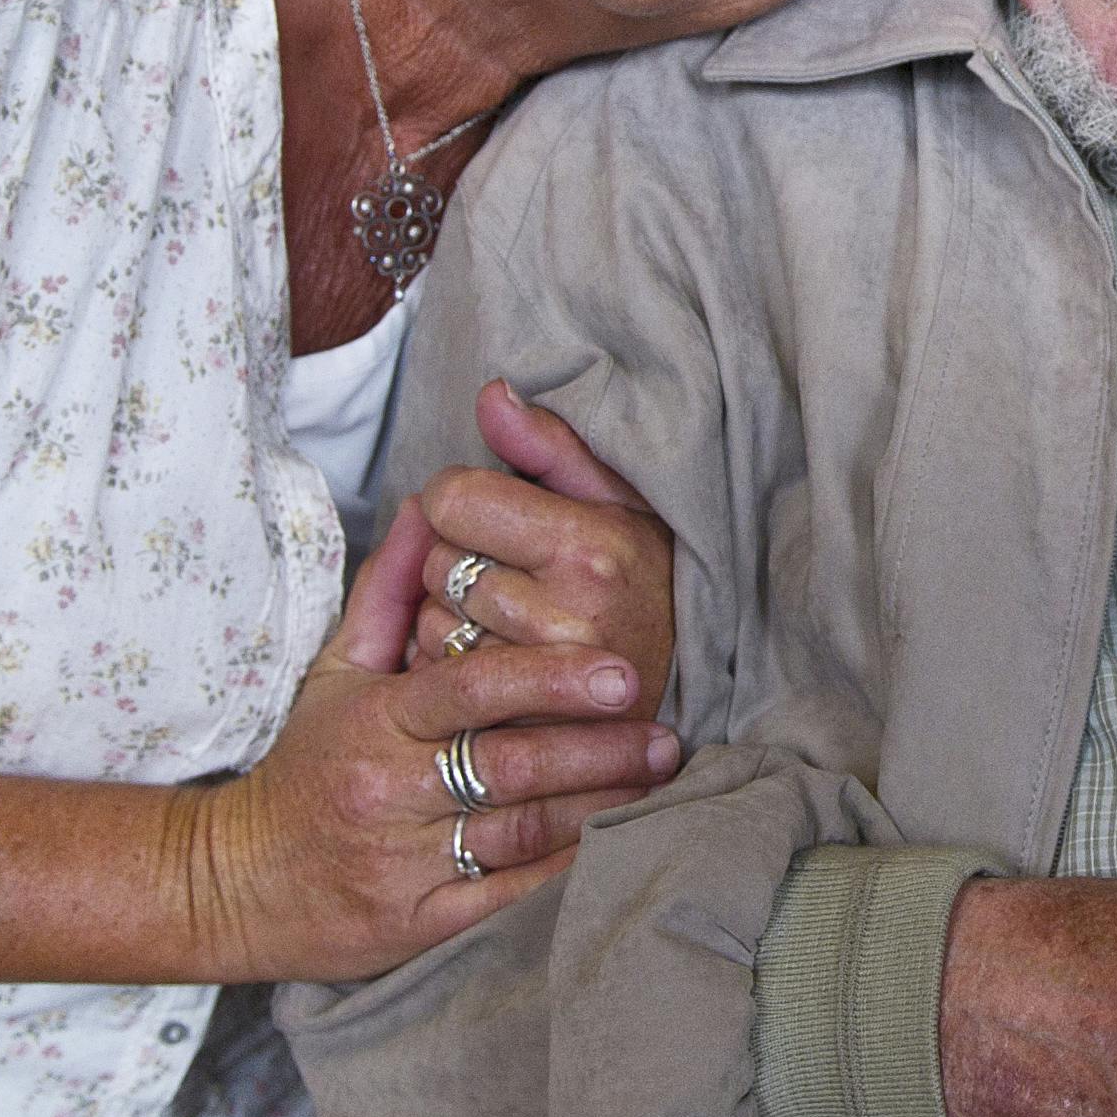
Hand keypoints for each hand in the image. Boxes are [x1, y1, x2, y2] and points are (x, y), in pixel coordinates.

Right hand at [179, 501, 681, 984]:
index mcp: (375, 721)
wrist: (238, 881)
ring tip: (653, 783)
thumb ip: (389, 593)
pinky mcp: (417, 924)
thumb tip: (428, 509)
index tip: (617, 672)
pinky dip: (561, 877)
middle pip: (509, 765)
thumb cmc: (307, 765)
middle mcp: (388, 790)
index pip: (469, 690)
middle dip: (595, 750)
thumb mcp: (336, 673)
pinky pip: (504, 901)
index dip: (547, 679)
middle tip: (663, 734)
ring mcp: (402, 862)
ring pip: (517, 832)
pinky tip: (611, 852)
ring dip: (595, 808)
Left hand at [411, 382, 677, 716]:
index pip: (453, 498)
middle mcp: (566, 612)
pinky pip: (442, 673)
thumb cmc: (646, 580)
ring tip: (509, 617)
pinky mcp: (520, 722)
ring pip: (431, 619)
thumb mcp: (618, 502)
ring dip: (452, 615)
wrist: (685, 687)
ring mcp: (540, 677)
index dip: (460, 499)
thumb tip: (490, 394)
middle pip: (436, 558)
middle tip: (510, 571)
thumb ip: (550, 445)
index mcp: (588, 545)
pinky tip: (499, 656)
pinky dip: (455, 662)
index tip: (491, 513)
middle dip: (458, 558)